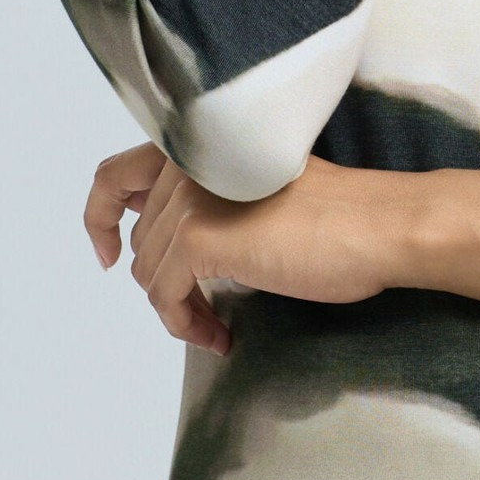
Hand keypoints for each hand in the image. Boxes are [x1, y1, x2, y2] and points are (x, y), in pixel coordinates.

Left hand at [84, 143, 406, 350]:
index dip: (100, 217)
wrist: (379, 227)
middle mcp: (186, 160)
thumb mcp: (256, 195)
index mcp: (200, 144)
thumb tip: (164, 240)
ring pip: (150, 272)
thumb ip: (207, 199)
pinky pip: (165, 295)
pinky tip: (219, 336)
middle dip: (164, 282)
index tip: (110, 254)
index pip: (116, 175)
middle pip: (139, 239)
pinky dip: (185, 324)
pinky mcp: (199, 235)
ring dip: (179, 309)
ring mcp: (189, 195)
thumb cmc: (340, 216)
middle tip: (200, 314)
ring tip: (216, 328)